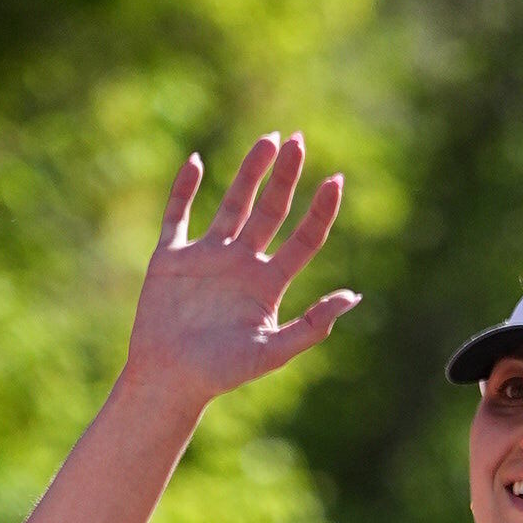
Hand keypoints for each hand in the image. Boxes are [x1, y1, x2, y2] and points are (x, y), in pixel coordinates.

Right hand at [121, 134, 357, 417]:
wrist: (169, 381)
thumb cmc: (221, 374)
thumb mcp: (273, 352)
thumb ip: (312, 325)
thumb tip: (353, 296)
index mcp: (268, 285)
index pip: (303, 239)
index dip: (320, 210)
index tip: (335, 180)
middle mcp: (241, 265)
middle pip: (271, 211)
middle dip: (285, 177)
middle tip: (299, 141)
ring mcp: (207, 257)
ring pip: (233, 203)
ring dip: (249, 172)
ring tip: (269, 140)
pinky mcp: (171, 258)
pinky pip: (177, 215)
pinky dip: (185, 188)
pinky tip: (197, 162)